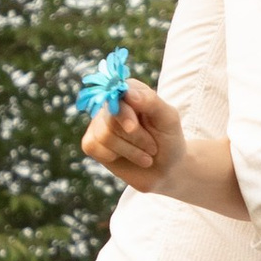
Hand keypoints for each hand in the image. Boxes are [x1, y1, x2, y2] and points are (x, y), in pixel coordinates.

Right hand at [81, 75, 187, 192]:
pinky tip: (125, 157)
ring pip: (104, 135)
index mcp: (131, 90)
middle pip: (111, 117)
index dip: (124, 113)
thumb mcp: (168, 119)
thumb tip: (127, 93)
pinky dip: (113, 157)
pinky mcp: (92, 142)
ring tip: (145, 156)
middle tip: (153, 148)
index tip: (133, 127)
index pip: (118, 94)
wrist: (165, 169)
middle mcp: (111, 104)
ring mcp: (99, 123)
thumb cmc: (168, 139)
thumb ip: (150, 101)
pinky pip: (93, 146)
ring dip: (130, 150)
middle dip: (136, 137)